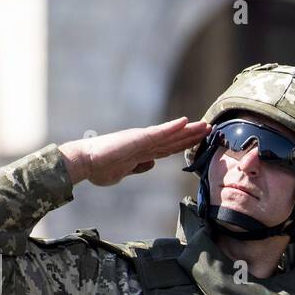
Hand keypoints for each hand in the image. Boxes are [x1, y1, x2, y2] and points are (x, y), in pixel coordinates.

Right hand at [58, 117, 210, 186]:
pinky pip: (159, 132)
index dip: (184, 145)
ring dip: (190, 130)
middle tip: (210, 130)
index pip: (168, 148)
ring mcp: (142, 140)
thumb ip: (138, 167)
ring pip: (171, 134)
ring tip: (206, 125)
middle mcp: (144, 143)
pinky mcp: (138, 138)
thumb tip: (151, 164)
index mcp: (142, 152)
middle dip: (192, 136)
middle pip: (174, 140)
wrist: (85, 163)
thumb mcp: (124, 171)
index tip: (198, 142)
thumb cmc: (99, 168)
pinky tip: (186, 122)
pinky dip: (173, 127)